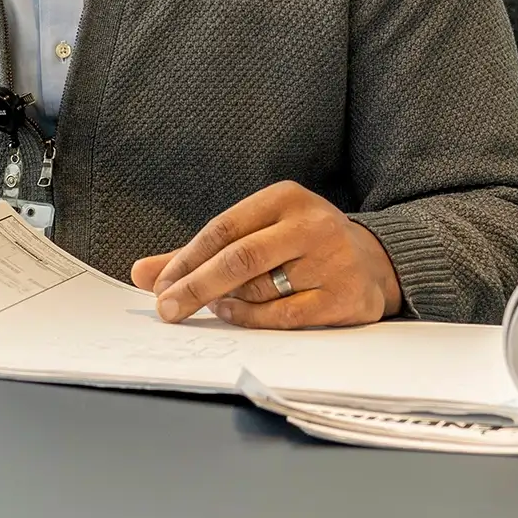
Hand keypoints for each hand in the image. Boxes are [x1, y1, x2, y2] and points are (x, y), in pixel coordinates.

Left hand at [130, 181, 402, 328]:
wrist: (376, 261)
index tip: (158, 286)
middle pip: (239, 258)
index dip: (186, 259)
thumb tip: (141, 274)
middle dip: (195, 287)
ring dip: (227, 303)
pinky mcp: (346, 298)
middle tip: (166, 309)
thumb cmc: (300, 246)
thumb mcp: (255, 233)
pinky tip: (236, 314)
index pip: (223, 228)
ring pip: (259, 290)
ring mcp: (333, 261)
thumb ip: (198, 253)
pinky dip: (253, 319)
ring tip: (215, 305)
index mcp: (286, 197)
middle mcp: (313, 224)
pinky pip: (284, 317)